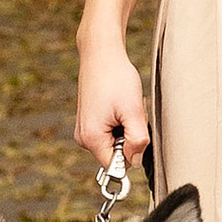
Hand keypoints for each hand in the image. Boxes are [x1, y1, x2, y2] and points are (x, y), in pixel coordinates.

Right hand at [75, 35, 149, 166]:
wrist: (101, 54)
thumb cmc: (116, 78)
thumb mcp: (134, 111)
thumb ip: (137, 141)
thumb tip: (136, 162)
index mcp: (91, 138)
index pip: (116, 167)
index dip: (132, 153)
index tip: (135, 131)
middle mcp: (84, 138)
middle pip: (116, 154)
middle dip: (130, 137)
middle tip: (131, 113)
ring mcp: (85, 130)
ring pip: (115, 142)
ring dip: (126, 128)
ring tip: (125, 106)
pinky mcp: (89, 121)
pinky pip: (110, 132)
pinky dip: (120, 121)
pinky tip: (119, 105)